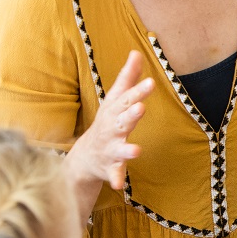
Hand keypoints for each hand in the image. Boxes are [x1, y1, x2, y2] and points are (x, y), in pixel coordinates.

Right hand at [67, 51, 152, 192]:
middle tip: (141, 108)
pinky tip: (119, 185)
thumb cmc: (106, 122)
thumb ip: (128, 77)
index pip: (128, 99)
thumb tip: (137, 52)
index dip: (138, 91)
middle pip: (123, 121)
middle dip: (131, 114)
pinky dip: (115, 179)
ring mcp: (110, 149)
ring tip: (136, 150)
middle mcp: (111, 129)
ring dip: (126, 149)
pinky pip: (113, 174)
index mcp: (115, 111)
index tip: (152, 81)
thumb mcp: (115, 99)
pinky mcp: (110, 167)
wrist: (84, 156)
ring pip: (119, 149)